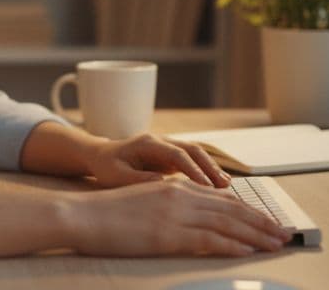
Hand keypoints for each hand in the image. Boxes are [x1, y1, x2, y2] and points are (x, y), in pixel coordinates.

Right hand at [63, 178, 291, 256]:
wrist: (83, 215)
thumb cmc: (109, 214)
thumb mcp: (146, 201)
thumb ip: (172, 205)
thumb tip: (196, 218)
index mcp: (176, 187)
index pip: (223, 200)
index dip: (250, 212)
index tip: (268, 222)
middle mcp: (181, 195)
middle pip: (232, 210)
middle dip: (261, 223)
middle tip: (284, 234)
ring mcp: (175, 214)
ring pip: (227, 224)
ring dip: (256, 235)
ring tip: (275, 244)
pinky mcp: (168, 234)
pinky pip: (209, 239)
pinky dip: (233, 245)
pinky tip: (248, 251)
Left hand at [86, 133, 231, 188]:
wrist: (102, 156)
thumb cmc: (107, 167)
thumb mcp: (116, 176)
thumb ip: (139, 180)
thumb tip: (164, 184)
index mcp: (147, 143)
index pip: (176, 154)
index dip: (193, 170)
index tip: (205, 187)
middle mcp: (161, 141)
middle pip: (192, 149)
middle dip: (210, 167)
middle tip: (224, 187)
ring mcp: (167, 147)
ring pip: (196, 153)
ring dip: (212, 168)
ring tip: (227, 186)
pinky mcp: (171, 156)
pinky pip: (193, 162)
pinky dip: (206, 171)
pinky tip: (218, 185)